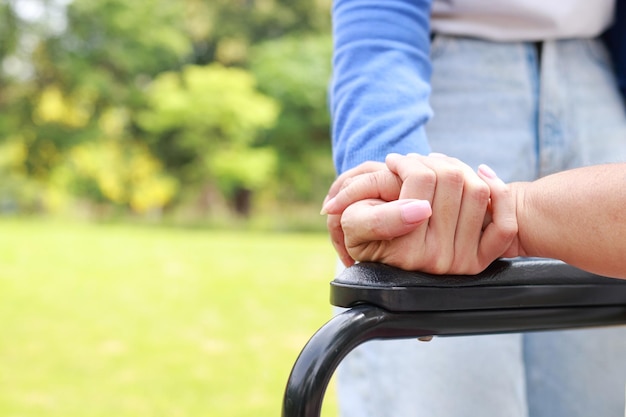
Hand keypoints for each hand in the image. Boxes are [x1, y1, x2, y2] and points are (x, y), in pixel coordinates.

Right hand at [324, 153, 517, 273]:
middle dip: (431, 161)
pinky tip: (480, 175)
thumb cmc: (364, 235)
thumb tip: (422, 209)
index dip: (405, 163)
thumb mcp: (354, 225)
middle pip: (451, 179)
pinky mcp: (480, 261)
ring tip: (436, 170)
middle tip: (414, 164)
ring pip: (478, 191)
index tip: (394, 162)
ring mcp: (462, 261)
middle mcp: (437, 259)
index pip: (419, 180)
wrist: (382, 258)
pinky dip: (498, 192)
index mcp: (406, 250)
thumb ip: (378, 219)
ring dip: (459, 169)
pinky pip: (504, 225)